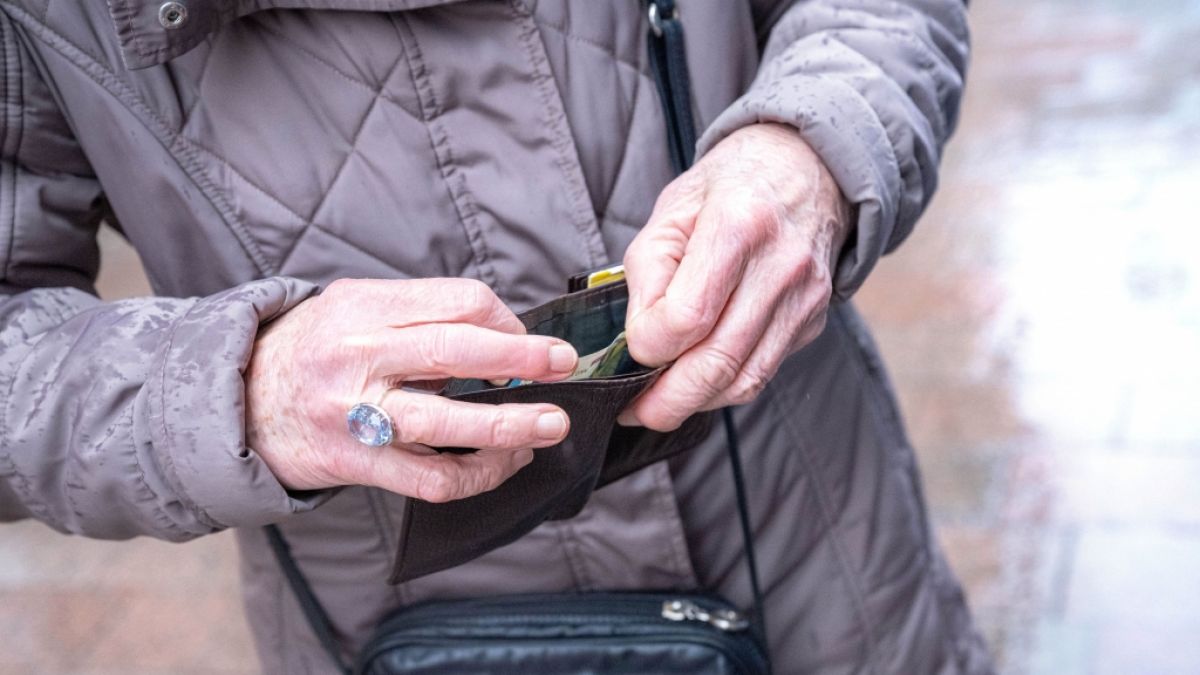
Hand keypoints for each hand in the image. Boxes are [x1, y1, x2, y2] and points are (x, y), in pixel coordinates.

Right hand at [245, 278, 577, 502]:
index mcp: (366, 308)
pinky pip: (431, 478)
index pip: (458, 302)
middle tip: (563, 366)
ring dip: (512, 425)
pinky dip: (479, 474)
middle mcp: (360, 358)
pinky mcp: (357, 464)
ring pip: (450, 423)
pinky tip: (504, 462)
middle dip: (524, 358)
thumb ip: (420, 311)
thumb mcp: (354, 305)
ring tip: (552, 424)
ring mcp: (357, 415)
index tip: (531, 338)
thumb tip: (505, 331)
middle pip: (458, 350)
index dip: (509, 320)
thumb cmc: (311, 348)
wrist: (238, 401)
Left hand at [619, 123, 851, 430]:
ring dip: (696, 403)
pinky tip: (697, 382)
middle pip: (718, 362)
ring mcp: (804, 298)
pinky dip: (724, 387)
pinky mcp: (812, 321)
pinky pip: (763, 372)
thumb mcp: (672, 208)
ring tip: (660, 404)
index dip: (649, 345)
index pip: (687, 317)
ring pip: (745, 380)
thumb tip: (639, 340)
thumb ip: (648, 271)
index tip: (631, 346)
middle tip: (634, 412)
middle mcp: (780, 266)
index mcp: (738, 224)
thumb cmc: (729, 186)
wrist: (808, 168)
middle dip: (668, 401)